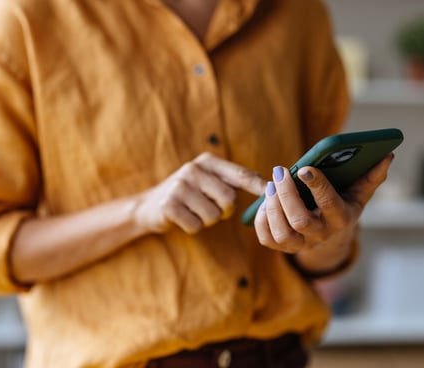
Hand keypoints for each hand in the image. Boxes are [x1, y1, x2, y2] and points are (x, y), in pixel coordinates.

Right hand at [135, 153, 265, 233]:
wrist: (149, 205)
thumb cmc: (189, 194)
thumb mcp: (209, 180)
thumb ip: (235, 180)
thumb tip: (270, 186)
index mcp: (207, 161)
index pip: (240, 175)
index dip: (259, 186)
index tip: (274, 194)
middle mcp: (193, 169)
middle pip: (229, 200)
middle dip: (225, 211)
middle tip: (212, 209)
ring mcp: (179, 186)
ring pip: (213, 215)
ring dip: (207, 220)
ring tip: (194, 211)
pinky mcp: (168, 205)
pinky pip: (196, 225)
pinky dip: (193, 227)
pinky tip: (183, 218)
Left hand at [254, 153, 393, 253]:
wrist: (330, 235)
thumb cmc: (342, 205)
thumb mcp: (358, 193)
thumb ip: (371, 176)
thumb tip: (387, 155)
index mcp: (341, 219)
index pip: (329, 204)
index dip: (317, 186)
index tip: (305, 168)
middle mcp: (321, 235)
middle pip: (300, 221)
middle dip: (287, 195)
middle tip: (280, 171)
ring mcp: (301, 244)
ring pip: (282, 233)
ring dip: (272, 207)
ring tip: (271, 184)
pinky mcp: (283, 248)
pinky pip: (267, 238)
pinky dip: (261, 220)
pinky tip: (264, 201)